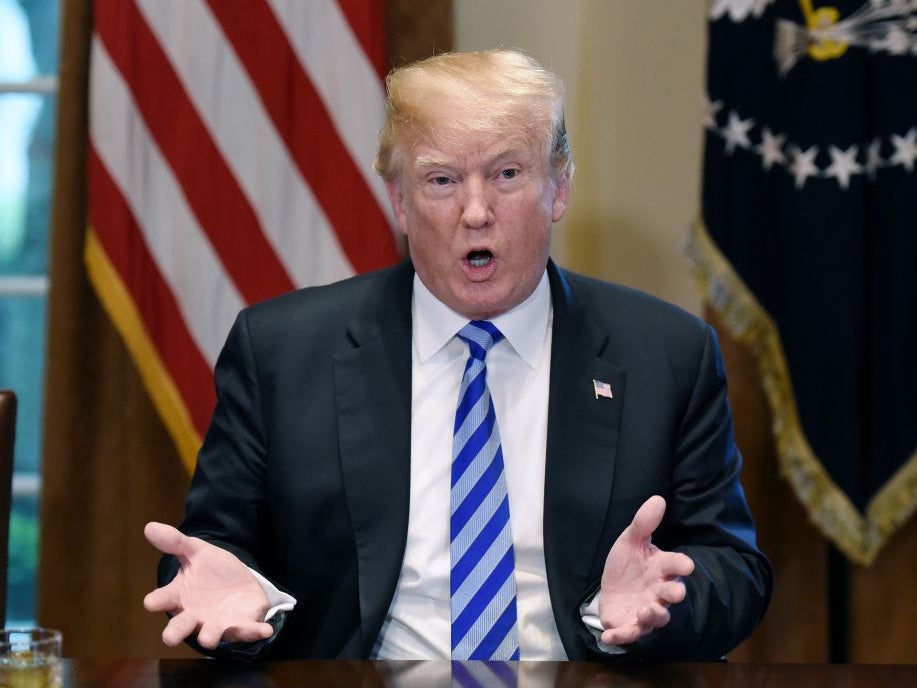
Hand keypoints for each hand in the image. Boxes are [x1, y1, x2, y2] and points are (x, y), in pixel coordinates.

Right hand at [143, 522, 273, 648]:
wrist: (238, 581)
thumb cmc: (211, 570)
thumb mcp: (197, 552)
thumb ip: (176, 542)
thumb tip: (149, 526)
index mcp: (180, 596)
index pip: (164, 599)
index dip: (156, 601)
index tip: (150, 602)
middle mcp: (194, 615)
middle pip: (181, 626)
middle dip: (175, 632)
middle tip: (169, 638)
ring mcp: (217, 623)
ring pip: (211, 634)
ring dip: (210, 636)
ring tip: (208, 639)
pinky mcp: (240, 626)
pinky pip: (247, 631)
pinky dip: (255, 632)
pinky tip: (265, 630)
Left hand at [598, 496, 693, 645]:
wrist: (612, 589)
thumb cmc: (628, 565)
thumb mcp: (630, 541)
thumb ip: (643, 523)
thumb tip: (658, 498)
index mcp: (660, 569)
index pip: (674, 565)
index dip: (680, 564)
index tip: (687, 564)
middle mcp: (658, 592)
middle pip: (671, 595)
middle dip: (674, 593)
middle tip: (676, 592)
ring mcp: (646, 610)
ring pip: (657, 617)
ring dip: (653, 616)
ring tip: (645, 610)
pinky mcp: (630, 625)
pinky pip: (629, 633)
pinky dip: (620, 636)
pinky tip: (608, 636)